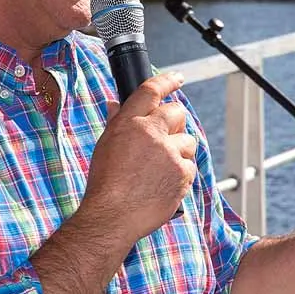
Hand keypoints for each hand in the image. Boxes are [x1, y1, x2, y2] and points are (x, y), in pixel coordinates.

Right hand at [80, 71, 196, 244]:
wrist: (112, 215)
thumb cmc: (105, 185)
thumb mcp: (105, 146)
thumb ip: (117, 122)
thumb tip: (117, 106)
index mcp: (129, 123)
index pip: (151, 90)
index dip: (168, 81)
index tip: (178, 78)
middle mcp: (151, 133)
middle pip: (177, 112)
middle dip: (176, 122)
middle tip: (166, 137)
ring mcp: (168, 153)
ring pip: (187, 141)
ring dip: (179, 151)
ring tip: (160, 168)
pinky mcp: (182, 173)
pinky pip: (190, 166)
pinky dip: (181, 174)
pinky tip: (164, 183)